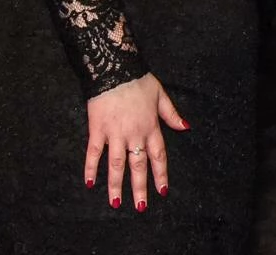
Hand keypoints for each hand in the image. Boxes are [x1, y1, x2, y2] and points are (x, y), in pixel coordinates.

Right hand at [85, 74, 187, 212]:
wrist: (115, 67)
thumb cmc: (138, 80)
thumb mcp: (161, 95)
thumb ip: (172, 114)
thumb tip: (186, 127)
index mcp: (151, 127)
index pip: (158, 156)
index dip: (160, 174)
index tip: (162, 192)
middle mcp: (134, 134)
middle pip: (138, 165)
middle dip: (140, 187)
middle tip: (140, 207)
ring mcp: (115, 133)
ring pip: (116, 164)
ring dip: (116, 185)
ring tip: (116, 203)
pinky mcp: (97, 129)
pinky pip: (93, 152)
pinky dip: (90, 168)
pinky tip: (89, 183)